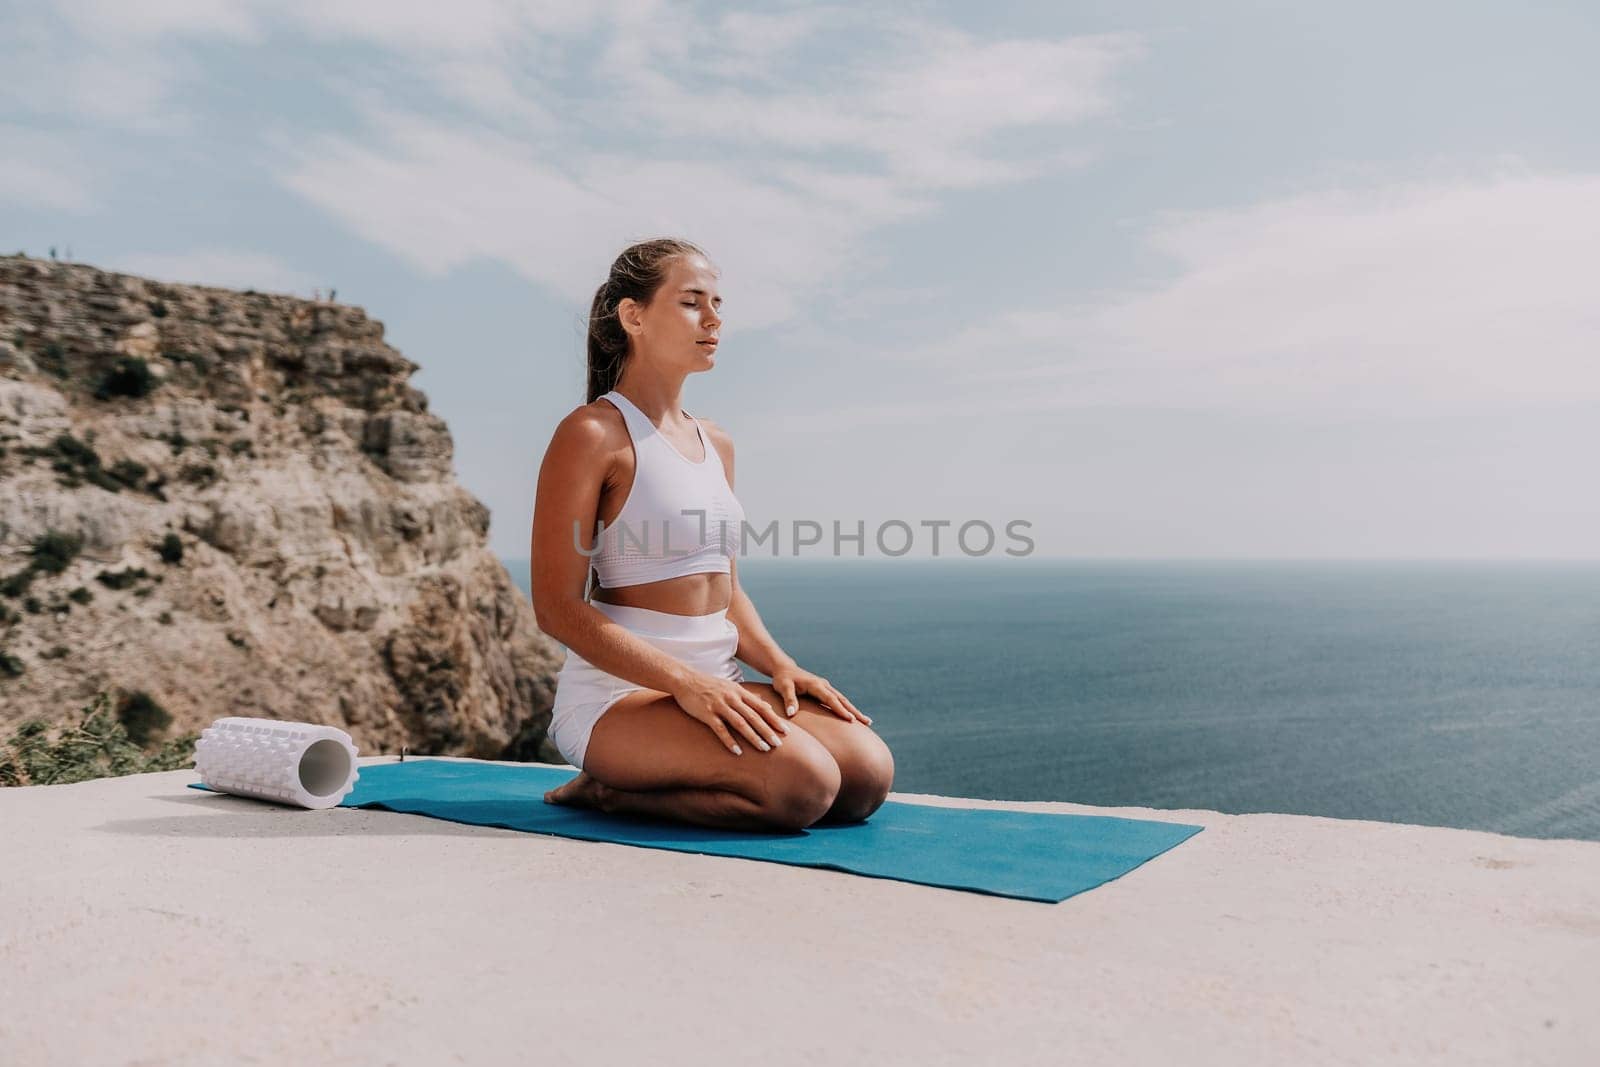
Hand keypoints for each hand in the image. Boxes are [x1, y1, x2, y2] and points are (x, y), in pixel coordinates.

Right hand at [671, 670, 791, 755]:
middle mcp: (732, 698)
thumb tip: (764, 705)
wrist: (685, 679)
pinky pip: (720, 729)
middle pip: (754, 716)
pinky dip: (729, 740)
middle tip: (779, 744)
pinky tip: (737, 751)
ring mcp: (719, 705)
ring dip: (753, 737)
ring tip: (764, 749)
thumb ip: (747, 697)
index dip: (774, 719)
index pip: (761, 707)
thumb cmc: (709, 685)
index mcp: (739, 692)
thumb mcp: (731, 686)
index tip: (786, 731)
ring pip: (740, 723)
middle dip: (768, 730)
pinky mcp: (707, 713)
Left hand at [769, 663, 871, 724]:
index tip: (851, 719)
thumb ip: (788, 699)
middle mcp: (824, 685)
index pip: (830, 699)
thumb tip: (791, 713)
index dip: (840, 710)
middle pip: (842, 700)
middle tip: (867, 722)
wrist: (785, 669)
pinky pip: (839, 700)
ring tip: (867, 722)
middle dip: (855, 711)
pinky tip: (854, 717)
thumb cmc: (783, 679)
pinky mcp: (825, 691)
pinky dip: (848, 708)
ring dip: (855, 710)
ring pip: (843, 700)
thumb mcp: (783, 687)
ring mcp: (826, 687)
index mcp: (816, 685)